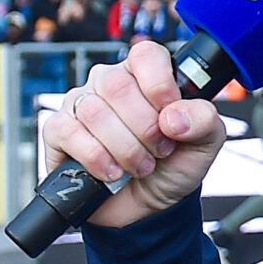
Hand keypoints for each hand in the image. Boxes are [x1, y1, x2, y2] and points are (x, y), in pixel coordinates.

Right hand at [37, 39, 226, 229]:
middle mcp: (109, 83)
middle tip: (159, 150)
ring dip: (124, 149)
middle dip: (144, 128)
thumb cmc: (172, 167)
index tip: (169, 118)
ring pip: (94, 112)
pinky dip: (97, 159)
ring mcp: (80, 104)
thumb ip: (203, 120)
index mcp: (146, 75)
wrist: (148, 208)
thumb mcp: (204, 144)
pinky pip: (70, 134)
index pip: (145, 55)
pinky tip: (112, 172)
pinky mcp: (58, 131)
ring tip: (140, 166)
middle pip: (117, 85)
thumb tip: (174, 116)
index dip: (159, 85)